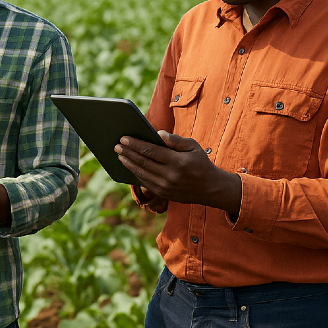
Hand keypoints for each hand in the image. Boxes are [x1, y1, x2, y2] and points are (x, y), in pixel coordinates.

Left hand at [115, 131, 241, 216]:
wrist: (211, 189)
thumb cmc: (201, 163)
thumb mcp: (193, 147)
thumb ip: (175, 140)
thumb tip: (157, 133)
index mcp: (178, 162)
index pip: (151, 151)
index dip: (135, 144)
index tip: (124, 138)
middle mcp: (170, 176)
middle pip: (143, 162)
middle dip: (128, 153)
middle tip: (116, 145)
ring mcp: (166, 187)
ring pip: (141, 174)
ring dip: (128, 164)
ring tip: (119, 155)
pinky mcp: (164, 194)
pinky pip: (145, 183)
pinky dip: (135, 174)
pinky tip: (129, 166)